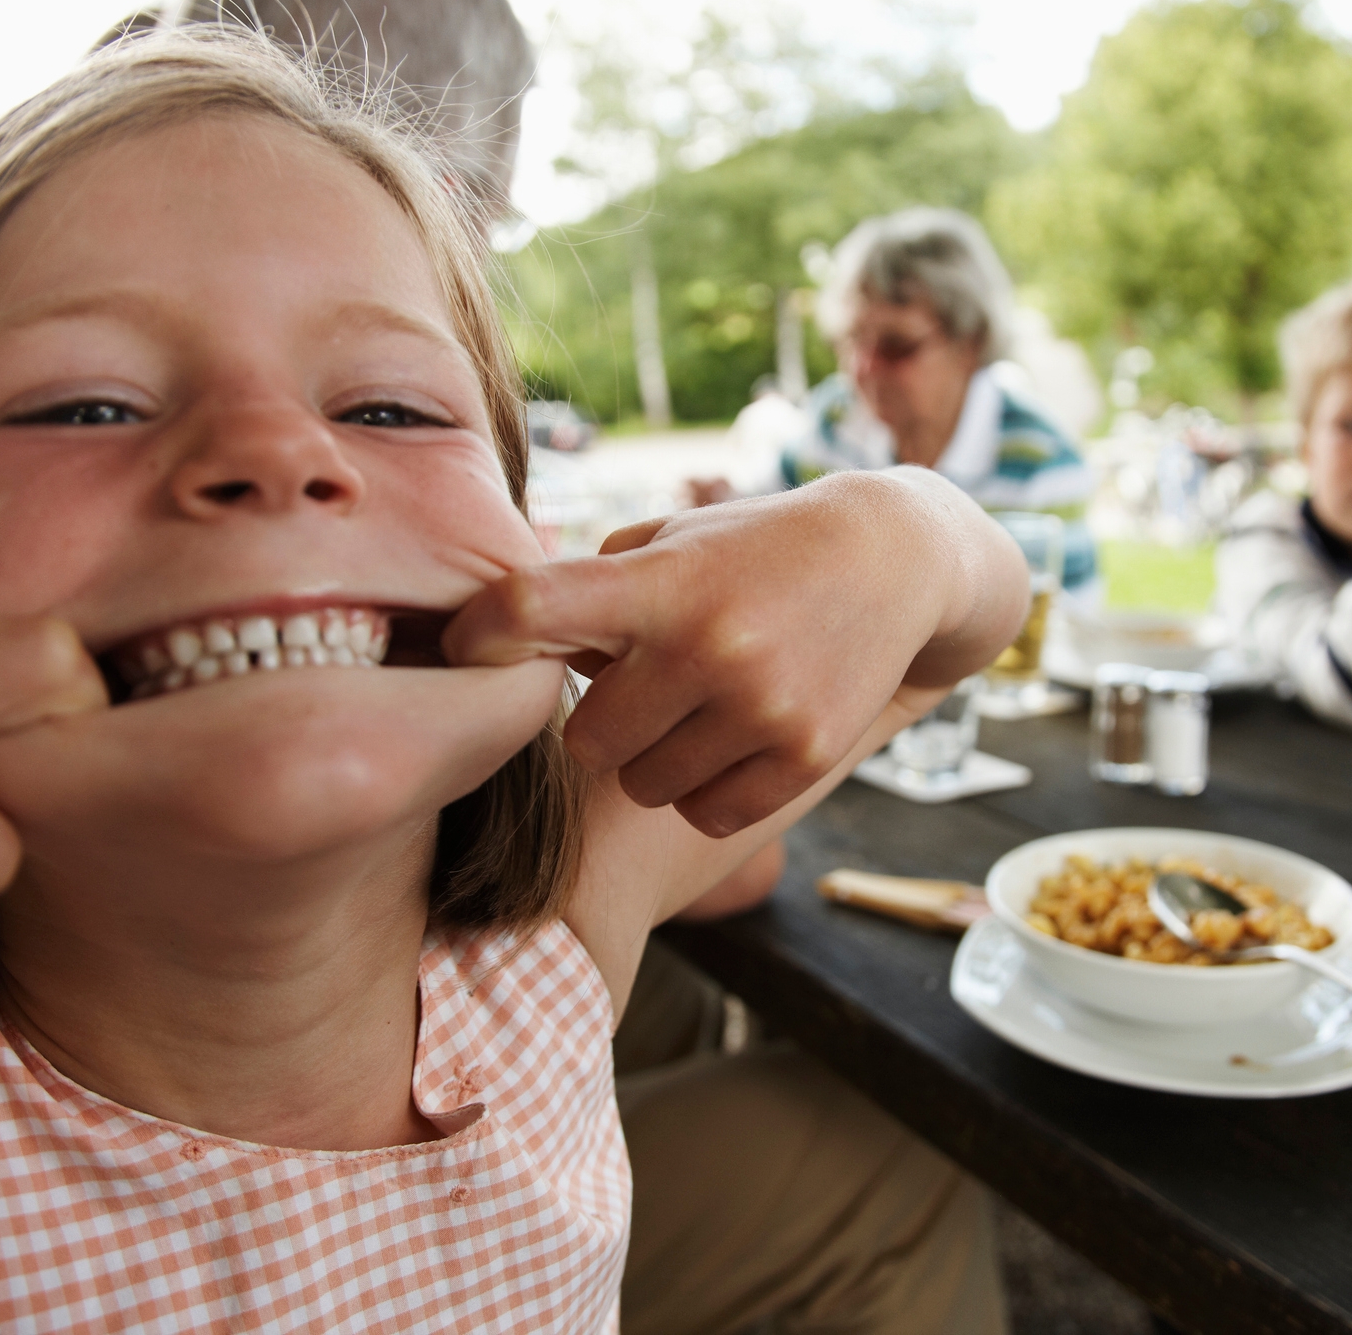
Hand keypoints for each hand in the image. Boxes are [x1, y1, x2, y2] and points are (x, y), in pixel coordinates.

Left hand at [443, 469, 1026, 836]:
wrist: (892, 559)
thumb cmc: (752, 549)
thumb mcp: (673, 541)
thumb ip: (590, 589)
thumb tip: (505, 653)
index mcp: (660, 581)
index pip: (532, 608)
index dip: (479, 637)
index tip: (459, 649)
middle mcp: (708, 645)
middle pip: (587, 740)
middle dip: (602, 723)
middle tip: (635, 692)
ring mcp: (761, 706)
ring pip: (647, 786)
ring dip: (656, 760)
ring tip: (694, 711)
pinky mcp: (804, 755)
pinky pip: (707, 811)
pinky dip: (708, 790)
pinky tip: (733, 740)